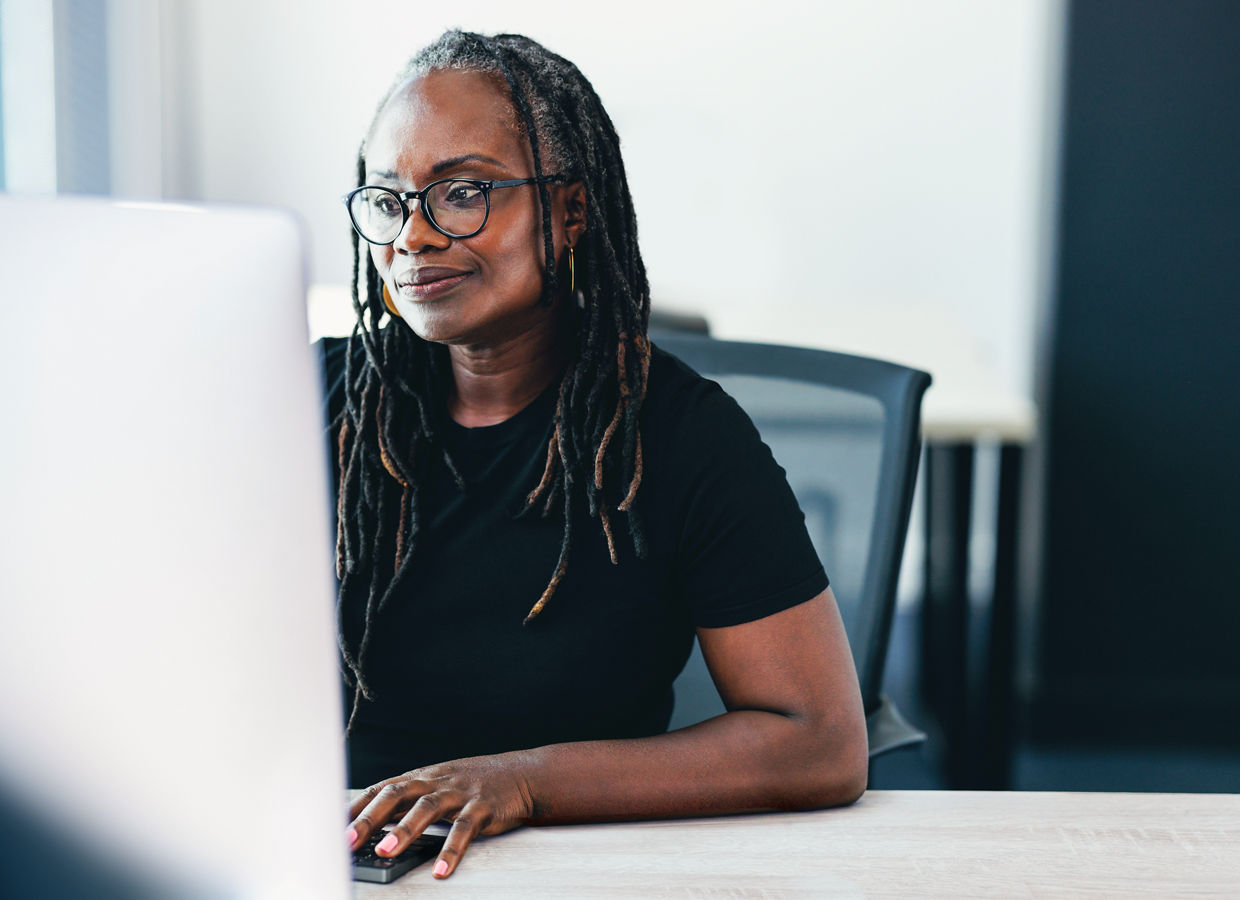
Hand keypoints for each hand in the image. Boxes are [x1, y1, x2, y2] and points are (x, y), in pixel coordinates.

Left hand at [346, 754, 535, 878]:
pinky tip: (440, 870)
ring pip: (428, 808)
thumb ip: (406, 804)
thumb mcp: (436, 786)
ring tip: (385, 852)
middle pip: (397, 794)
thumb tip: (368, 828)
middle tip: (348, 840)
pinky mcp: (483, 808)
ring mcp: (459, 794)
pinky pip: (465, 830)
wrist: (520, 775)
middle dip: (369, 818)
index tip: (330, 828)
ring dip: (404, 830)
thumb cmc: (471, 785)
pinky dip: (452, 850)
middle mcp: (436, 782)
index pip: (380, 789)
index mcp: (420, 778)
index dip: (356, 808)